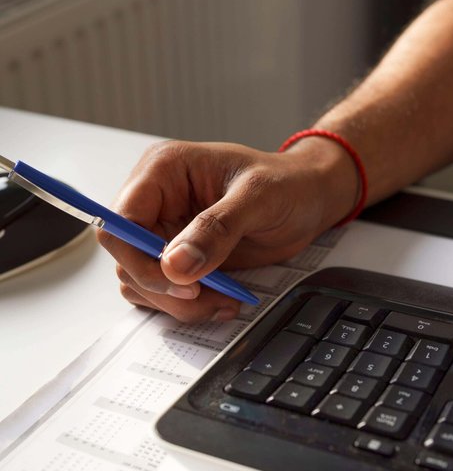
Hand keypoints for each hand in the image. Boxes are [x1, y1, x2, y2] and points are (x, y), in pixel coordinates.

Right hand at [98, 138, 356, 321]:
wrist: (309, 198)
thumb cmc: (287, 183)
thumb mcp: (258, 197)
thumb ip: (217, 228)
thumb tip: (175, 264)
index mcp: (164, 170)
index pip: (120, 220)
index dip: (138, 257)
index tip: (178, 282)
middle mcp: (158, 200)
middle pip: (127, 258)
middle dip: (163, 287)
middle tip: (206, 296)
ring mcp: (168, 231)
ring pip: (142, 281)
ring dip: (178, 302)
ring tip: (223, 300)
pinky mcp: (182, 257)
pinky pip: (165, 291)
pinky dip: (189, 304)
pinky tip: (222, 301)